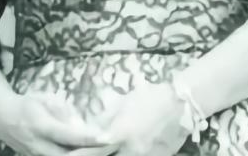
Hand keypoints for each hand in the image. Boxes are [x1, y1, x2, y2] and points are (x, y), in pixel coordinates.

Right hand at [0, 92, 114, 155]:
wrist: (5, 120)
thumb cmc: (28, 105)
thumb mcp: (45, 99)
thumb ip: (64, 112)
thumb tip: (83, 127)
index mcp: (41, 126)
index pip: (67, 136)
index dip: (88, 138)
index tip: (107, 137)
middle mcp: (40, 146)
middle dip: (93, 154)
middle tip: (113, 145)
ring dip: (89, 155)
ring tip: (109, 149)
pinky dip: (81, 155)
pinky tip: (95, 151)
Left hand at [67, 82, 189, 155]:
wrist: (182, 103)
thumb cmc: (150, 97)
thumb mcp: (123, 104)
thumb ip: (105, 120)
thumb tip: (91, 132)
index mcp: (120, 134)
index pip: (92, 152)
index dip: (77, 155)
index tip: (66, 155)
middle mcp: (132, 150)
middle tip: (77, 155)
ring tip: (112, 150)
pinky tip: (125, 152)